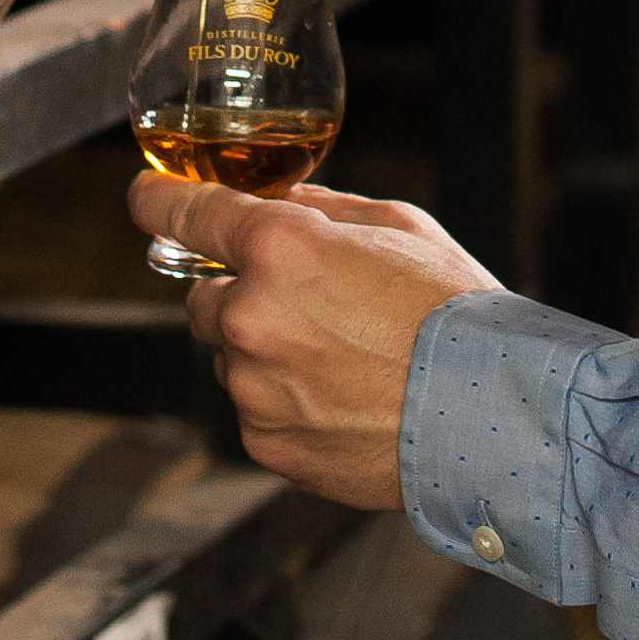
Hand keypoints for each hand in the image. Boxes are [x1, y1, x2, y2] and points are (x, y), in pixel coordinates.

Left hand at [126, 175, 502, 507]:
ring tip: (347, 361)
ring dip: (267, 353)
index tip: (148, 196)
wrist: (490, 413)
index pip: (184, 212)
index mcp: (280, 248)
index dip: (159, 199)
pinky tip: (346, 399)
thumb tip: (279, 202)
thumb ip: (324, 209)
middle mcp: (250, 317)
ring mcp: (253, 388)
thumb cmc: (453, 311)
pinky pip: (256, 410)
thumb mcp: (398, 226)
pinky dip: (286, 402)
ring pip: (232, 358)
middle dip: (241, 293)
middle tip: (310, 304)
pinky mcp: (266, 443)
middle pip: (203, 295)